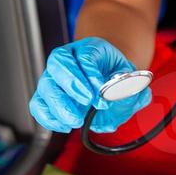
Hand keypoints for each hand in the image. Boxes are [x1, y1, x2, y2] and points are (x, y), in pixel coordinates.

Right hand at [28, 38, 152, 133]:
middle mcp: (67, 60)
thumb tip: (137, 94)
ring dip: (60, 106)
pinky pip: (38, 105)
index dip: (92, 75)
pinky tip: (65, 125)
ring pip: (46, 86)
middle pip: (59, 64)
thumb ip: (133, 86)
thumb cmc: (114, 77)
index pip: (85, 56)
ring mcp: (53, 77)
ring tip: (76, 120)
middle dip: (73, 85)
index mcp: (89, 49)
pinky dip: (49, 118)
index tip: (103, 95)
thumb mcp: (130, 78)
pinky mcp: (46, 96)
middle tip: (88, 103)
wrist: (104, 79)